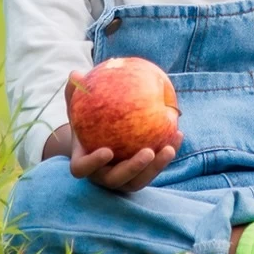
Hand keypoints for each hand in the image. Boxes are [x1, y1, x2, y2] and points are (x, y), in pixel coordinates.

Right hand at [62, 70, 178, 192]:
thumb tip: (75, 73)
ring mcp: (121, 180)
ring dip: (156, 167)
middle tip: (148, 152)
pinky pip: (154, 170)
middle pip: (116, 179)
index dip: (93, 163)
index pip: (82, 169)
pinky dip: (166, 156)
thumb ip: (75, 94)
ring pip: (138, 180)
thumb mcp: (78, 108)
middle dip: (133, 168)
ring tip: (169, 148)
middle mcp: (101, 176)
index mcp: (83, 162)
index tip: (107, 150)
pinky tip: (178, 134)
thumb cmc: (86, 121)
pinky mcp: (139, 177)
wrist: (98, 140)